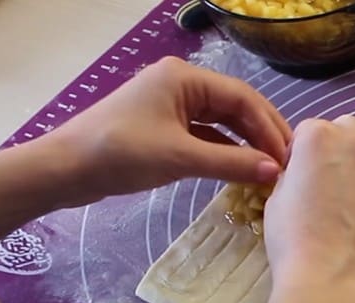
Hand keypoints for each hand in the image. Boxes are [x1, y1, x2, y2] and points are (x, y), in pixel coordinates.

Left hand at [43, 56, 290, 206]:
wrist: (65, 169)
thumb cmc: (121, 153)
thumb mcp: (180, 157)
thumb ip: (232, 163)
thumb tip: (275, 172)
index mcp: (185, 77)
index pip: (242, 97)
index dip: (269, 127)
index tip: (288, 157)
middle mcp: (183, 84)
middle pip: (235, 106)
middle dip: (262, 133)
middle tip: (287, 162)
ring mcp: (173, 105)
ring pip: (222, 121)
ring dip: (246, 143)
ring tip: (270, 167)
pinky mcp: (166, 126)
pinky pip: (207, 134)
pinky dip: (225, 150)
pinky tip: (242, 167)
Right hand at [264, 115, 354, 301]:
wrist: (334, 278)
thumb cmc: (294, 238)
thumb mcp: (276, 198)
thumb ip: (294, 174)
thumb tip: (303, 175)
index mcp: (319, 137)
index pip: (308, 130)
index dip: (300, 153)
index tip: (296, 175)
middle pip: (348, 130)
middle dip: (336, 146)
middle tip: (325, 179)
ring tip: (350, 192)